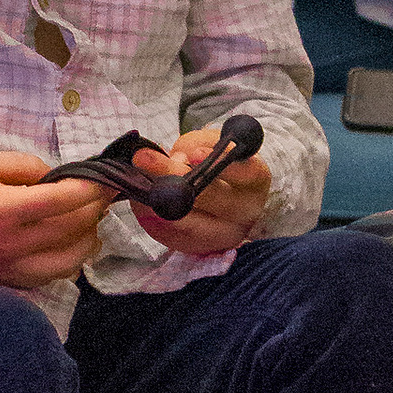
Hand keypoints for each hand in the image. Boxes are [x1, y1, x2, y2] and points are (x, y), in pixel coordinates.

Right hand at [0, 150, 112, 287]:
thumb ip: (28, 167)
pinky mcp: (1, 280)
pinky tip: (68, 244)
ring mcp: (5, 268)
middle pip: (71, 232)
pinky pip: (47, 278)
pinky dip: (66, 262)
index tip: (105, 179)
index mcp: (2, 210)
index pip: (63, 202)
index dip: (91, 190)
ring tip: (89, 220)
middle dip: (94, 211)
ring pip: (67, 264)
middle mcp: (7, 245)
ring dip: (87, 241)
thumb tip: (60, 179)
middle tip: (102, 194)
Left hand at [127, 132, 273, 260]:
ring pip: (189, 222)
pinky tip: (141, 202)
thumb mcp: (210, 143)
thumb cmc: (215, 161)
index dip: (220, 163)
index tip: (192, 152)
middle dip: (173, 175)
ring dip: (157, 200)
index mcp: (256, 180)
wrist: (221, 196)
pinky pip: (172, 236)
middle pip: (211, 197)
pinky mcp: (201, 249)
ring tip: (135, 183)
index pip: (245, 172)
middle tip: (142, 158)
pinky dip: (152, 219)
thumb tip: (176, 161)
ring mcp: (225, 235)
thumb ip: (195, 146)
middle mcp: (246, 211)